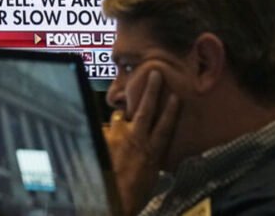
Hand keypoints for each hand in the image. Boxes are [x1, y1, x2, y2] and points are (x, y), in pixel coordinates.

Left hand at [104, 71, 179, 215]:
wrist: (113, 202)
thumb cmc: (133, 196)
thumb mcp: (149, 180)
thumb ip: (150, 163)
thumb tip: (150, 159)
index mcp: (152, 151)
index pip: (165, 125)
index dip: (171, 110)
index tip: (176, 95)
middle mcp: (136, 140)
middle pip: (146, 110)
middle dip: (151, 91)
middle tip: (154, 74)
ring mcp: (118, 138)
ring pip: (120, 117)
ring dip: (120, 118)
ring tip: (119, 118)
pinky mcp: (103, 141)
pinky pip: (102, 131)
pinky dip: (102, 133)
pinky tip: (99, 136)